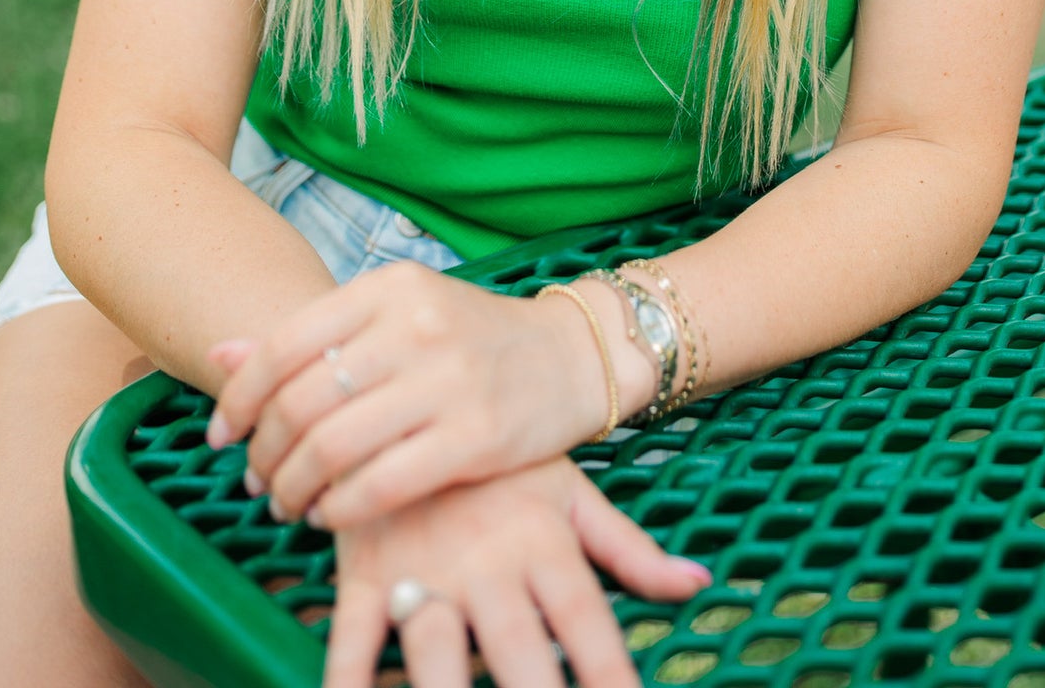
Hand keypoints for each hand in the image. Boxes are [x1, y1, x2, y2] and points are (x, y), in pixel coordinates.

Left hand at [206, 264, 648, 528]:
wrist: (572, 357)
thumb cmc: (472, 339)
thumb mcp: (396, 314)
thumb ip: (312, 336)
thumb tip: (219, 356)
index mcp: (390, 288)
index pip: (285, 344)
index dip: (240, 397)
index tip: (222, 433)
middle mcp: (415, 326)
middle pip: (302, 402)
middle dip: (264, 452)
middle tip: (258, 477)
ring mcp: (448, 381)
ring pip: (333, 447)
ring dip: (294, 487)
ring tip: (288, 501)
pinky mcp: (476, 436)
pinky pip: (379, 486)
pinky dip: (339, 509)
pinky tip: (331, 514)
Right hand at [323, 456, 710, 687]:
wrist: (414, 386)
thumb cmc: (505, 462)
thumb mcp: (570, 493)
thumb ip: (629, 548)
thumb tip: (698, 583)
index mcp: (542, 541)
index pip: (584, 618)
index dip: (608, 671)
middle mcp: (487, 560)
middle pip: (515, 646)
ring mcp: (422, 567)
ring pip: (434, 648)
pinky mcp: (363, 572)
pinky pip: (350, 637)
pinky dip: (346, 679)